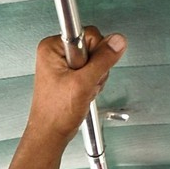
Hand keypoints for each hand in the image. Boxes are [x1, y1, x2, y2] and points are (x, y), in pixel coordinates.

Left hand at [25, 27, 124, 144]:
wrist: (51, 134)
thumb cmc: (56, 113)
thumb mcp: (83, 83)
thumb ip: (103, 60)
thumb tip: (117, 42)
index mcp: (52, 47)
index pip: (88, 35)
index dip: (95, 54)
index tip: (87, 70)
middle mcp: (56, 52)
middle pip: (93, 48)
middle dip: (96, 69)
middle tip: (85, 84)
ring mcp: (63, 64)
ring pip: (94, 62)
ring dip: (94, 79)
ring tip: (82, 91)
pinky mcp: (69, 75)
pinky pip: (91, 72)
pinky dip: (92, 84)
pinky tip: (83, 93)